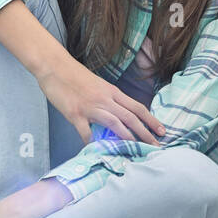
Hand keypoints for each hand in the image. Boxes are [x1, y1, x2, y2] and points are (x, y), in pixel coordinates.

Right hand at [36, 60, 166, 145]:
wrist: (54, 66)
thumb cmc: (75, 75)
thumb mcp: (98, 85)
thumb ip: (108, 99)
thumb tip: (117, 115)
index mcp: (112, 91)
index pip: (137, 107)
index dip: (151, 120)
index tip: (162, 131)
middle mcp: (105, 99)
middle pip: (130, 117)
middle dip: (145, 133)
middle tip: (156, 146)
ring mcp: (90, 107)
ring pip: (115, 123)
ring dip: (127, 138)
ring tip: (136, 150)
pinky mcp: (75, 113)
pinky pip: (86, 132)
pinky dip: (92, 143)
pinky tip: (97, 151)